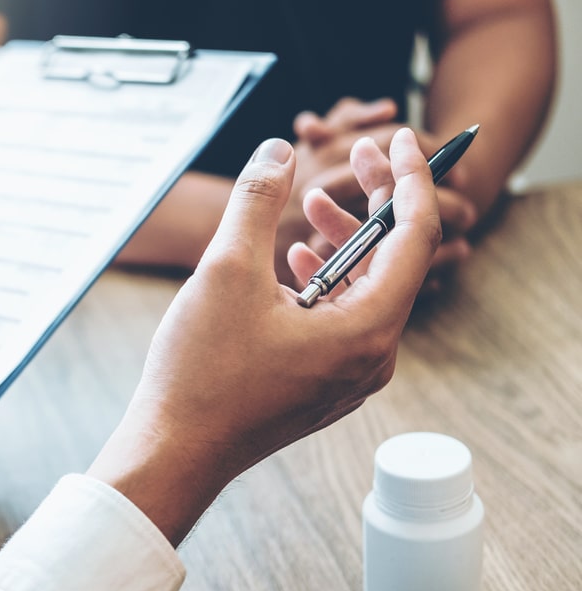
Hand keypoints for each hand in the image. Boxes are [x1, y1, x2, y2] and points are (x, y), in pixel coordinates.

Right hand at [88, 129, 441, 545]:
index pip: (415, 236)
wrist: (175, 451)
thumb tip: (276, 153)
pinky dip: (325, 282)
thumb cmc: (201, 375)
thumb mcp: (226, 271)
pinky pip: (342, 320)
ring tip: (308, 208)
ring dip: (343, 243)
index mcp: (366, 330)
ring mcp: (347, 377)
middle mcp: (370, 358)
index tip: (399, 139)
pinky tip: (291, 263)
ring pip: (365, 291)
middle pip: (393, 262)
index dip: (409, 178)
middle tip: (354, 159)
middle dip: (372, 205)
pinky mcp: (322, 385)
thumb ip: (257, 201)